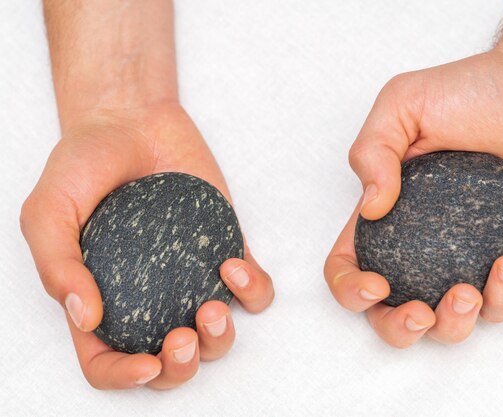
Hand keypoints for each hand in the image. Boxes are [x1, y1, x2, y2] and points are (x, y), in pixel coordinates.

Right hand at [20, 103, 273, 388]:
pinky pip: (254, 290)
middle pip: (171, 362)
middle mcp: (150, 297)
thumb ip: (57, 263)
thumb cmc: (84, 165)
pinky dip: (253, 290)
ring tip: (212, 308)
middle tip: (183, 338)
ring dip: (222, 339)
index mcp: (103, 299)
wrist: (130, 121)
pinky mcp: (226, 250)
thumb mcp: (49, 210)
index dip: (125, 377)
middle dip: (182, 367)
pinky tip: (231, 264)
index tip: (146, 364)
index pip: (108, 361)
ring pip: (219, 336)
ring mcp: (192, 276)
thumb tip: (87, 318)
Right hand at [324, 50, 502, 346]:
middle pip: (391, 312)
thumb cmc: (472, 93)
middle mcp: (420, 244)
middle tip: (418, 314)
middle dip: (397, 329)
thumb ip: (372, 150)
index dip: (350, 289)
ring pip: (447, 324)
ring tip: (467, 293)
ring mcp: (464, 258)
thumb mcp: (404, 102)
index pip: (349, 264)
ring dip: (451, 326)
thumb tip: (371, 209)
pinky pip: (502, 306)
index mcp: (386, 214)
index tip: (377, 284)